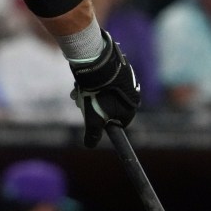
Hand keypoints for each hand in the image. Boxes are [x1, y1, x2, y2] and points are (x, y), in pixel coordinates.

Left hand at [69, 29, 140, 147]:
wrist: (97, 64)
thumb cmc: (97, 94)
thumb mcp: (93, 119)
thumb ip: (93, 135)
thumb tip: (89, 146)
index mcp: (131, 108)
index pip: (117, 122)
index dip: (102, 122)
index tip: (90, 117)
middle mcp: (132, 94)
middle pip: (108, 107)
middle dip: (92, 106)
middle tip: (80, 102)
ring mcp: (126, 80)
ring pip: (104, 93)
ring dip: (89, 94)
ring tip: (78, 90)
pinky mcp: (119, 69)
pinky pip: (105, 80)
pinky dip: (94, 82)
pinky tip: (82, 81)